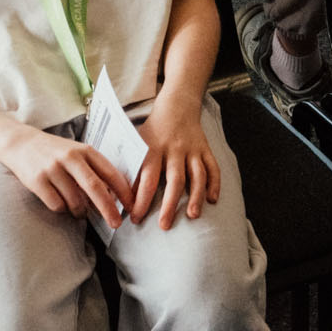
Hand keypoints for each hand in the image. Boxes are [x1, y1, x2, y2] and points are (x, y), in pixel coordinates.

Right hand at [2, 123, 133, 225]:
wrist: (22, 144)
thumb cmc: (56, 152)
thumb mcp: (78, 153)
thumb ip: (95, 169)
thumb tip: (114, 196)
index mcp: (86, 150)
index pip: (110, 173)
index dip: (123, 191)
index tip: (132, 206)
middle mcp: (71, 158)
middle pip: (95, 188)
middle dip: (108, 209)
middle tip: (116, 224)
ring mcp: (53, 169)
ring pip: (75, 201)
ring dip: (81, 212)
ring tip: (79, 210)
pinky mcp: (38, 181)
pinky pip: (56, 205)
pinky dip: (62, 209)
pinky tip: (60, 202)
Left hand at [129, 95, 220, 229]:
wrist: (177, 105)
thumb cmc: (153, 129)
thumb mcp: (137, 142)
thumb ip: (131, 167)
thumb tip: (117, 195)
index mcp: (154, 148)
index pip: (148, 178)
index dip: (141, 200)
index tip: (135, 218)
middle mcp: (175, 149)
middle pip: (175, 179)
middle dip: (170, 205)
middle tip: (165, 226)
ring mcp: (193, 149)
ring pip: (197, 174)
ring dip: (196, 196)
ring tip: (193, 216)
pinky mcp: (206, 149)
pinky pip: (213, 167)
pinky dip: (215, 183)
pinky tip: (212, 200)